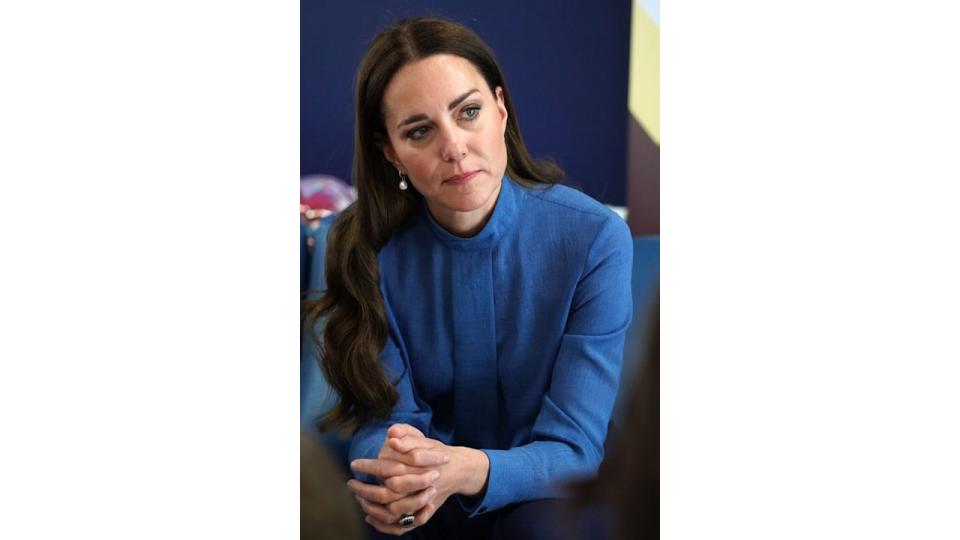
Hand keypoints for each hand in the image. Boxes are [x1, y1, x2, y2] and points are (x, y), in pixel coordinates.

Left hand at [348, 424, 488, 534]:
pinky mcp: (422, 514)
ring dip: (372, 507)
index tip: (354, 464)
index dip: (369, 467)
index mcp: (419, 467)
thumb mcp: (423, 439)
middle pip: (388, 494)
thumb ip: (407, 433)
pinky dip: (384, 525)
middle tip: (351, 483)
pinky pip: (402, 526)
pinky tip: (369, 517)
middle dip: (365, 490)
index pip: (389, 469)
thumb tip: (391, 433)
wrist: (457, 470)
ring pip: (393, 512)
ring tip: (358, 498)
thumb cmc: (436, 453)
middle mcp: (420, 487)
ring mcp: (421, 503)